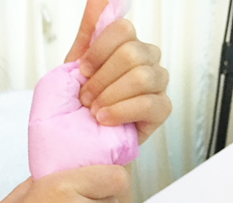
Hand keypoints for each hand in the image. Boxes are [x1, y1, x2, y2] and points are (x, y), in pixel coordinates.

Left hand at [66, 1, 170, 144]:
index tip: (82, 71)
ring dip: (110, 96)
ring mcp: (155, 85)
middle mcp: (144, 61)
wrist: (72, 143)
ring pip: (142, 76)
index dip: (98, 51)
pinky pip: (150, 103)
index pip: (122, 29)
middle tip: (85, 98)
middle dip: (101, 79)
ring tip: (94, 111)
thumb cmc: (72, 109)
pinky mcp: (161, 110)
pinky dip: (122, 111)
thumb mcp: (71, 67)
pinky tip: (105, 120)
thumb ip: (89, 32)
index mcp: (123, 46)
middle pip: (132, 52)